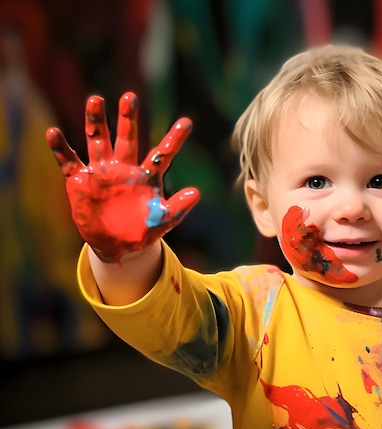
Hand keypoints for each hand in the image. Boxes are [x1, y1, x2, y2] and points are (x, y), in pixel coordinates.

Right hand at [46, 92, 199, 262]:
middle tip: (130, 98)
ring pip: (98, 141)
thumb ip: (177, 208)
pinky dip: (61, 148)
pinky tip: (53, 133)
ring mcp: (101, 172)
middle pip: (127, 139)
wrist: (115, 245)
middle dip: (128, 119)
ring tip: (96, 100)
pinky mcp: (80, 181)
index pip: (163, 154)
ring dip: (96, 122)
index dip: (174, 139)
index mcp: (146, 177)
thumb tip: (196, 193)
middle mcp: (123, 169)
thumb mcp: (161, 221)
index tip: (187, 122)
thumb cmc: (141, 231)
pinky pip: (69, 161)